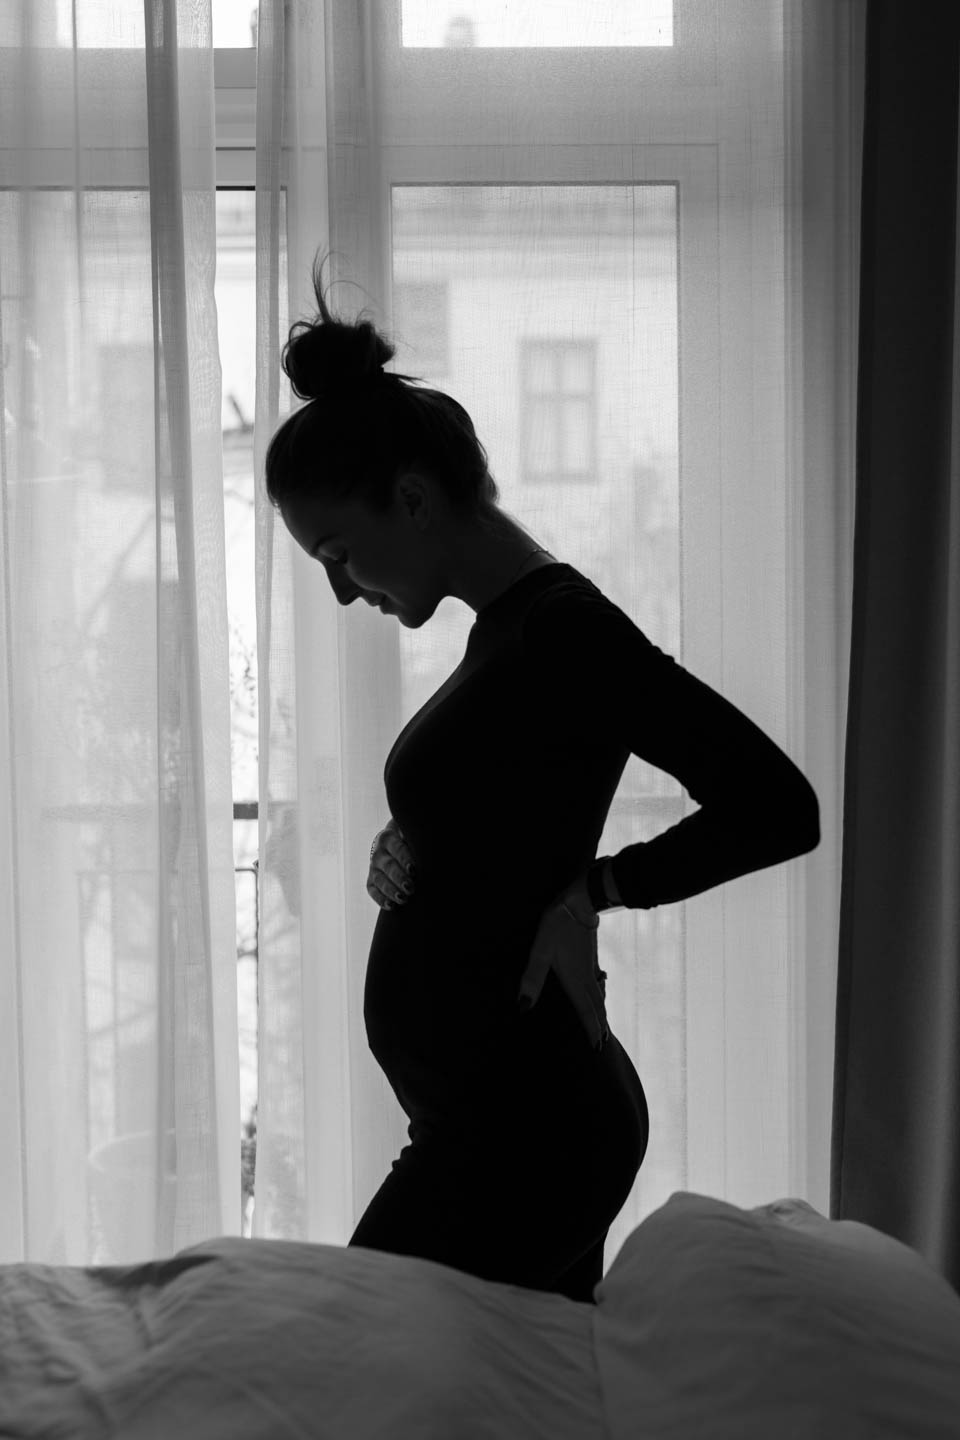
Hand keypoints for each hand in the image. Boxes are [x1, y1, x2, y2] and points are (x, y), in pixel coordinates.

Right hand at [367, 817, 415, 910]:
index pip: (397, 849)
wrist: (394, 843)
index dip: (404, 859)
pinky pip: (372, 890)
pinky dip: (380, 899)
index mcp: (389, 838)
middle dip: (399, 878)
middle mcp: (379, 853)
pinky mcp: (371, 881)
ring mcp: (373, 868)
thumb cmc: (411, 842)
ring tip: (403, 899)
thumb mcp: (412, 837)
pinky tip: (391, 906)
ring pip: (379, 879)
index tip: (413, 870)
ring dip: (391, 890)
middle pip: (388, 866)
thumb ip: (420, 843)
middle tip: (410, 888)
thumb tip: (434, 856)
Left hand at [517, 879, 609, 1051]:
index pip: (585, 1010)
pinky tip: (600, 986)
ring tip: (603, 1023)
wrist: (580, 900)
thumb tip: (523, 1007)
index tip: (596, 1047)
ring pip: (598, 993)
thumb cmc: (558, 925)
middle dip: (598, 1025)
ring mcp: (589, 965)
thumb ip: (532, 978)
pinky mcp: (589, 955)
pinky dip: (600, 993)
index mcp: (574, 979)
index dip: (590, 1028)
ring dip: (600, 1010)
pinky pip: (597, 981)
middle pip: (595, 1005)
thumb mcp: (540, 950)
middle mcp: (585, 976)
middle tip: (603, 1044)